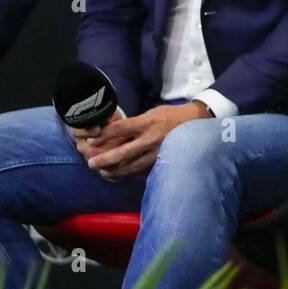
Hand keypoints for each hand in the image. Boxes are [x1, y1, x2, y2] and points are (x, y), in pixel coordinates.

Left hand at [78, 102, 208, 179]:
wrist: (196, 122)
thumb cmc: (172, 116)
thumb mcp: (153, 112)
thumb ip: (136, 123)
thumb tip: (114, 131)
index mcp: (148, 122)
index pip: (120, 129)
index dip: (103, 135)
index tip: (91, 141)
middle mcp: (152, 138)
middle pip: (123, 152)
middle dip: (104, 159)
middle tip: (91, 163)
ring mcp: (158, 152)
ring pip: (132, 166)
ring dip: (115, 171)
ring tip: (103, 173)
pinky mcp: (163, 161)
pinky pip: (143, 171)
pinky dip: (130, 175)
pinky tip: (121, 176)